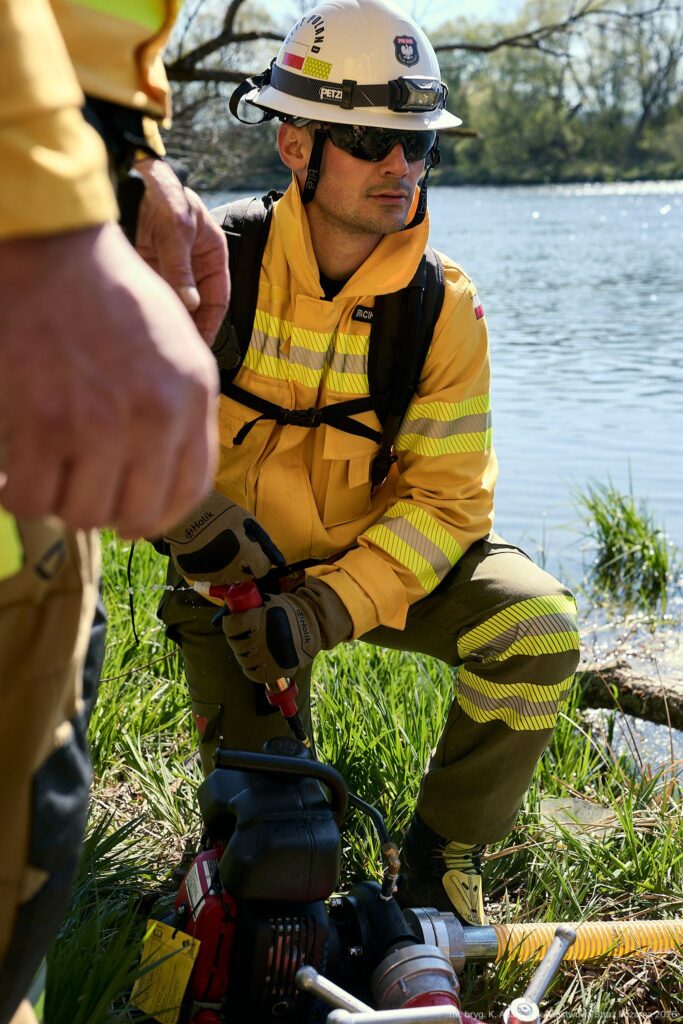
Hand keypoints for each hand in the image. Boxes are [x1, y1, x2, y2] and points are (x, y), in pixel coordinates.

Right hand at [0, 222, 218, 537]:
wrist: (53, 249)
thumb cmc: (111, 293)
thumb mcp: (179, 344)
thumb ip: (183, 407)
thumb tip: (166, 468)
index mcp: (193, 397)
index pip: (190, 490)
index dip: (160, 514)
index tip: (136, 517)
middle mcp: (155, 417)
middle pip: (138, 512)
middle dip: (109, 512)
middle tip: (83, 492)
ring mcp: (98, 423)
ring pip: (85, 514)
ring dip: (62, 504)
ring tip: (49, 477)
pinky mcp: (41, 423)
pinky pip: (31, 498)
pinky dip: (18, 497)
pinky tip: (13, 477)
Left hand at [134, 158, 228, 344]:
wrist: (133, 172)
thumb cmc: (164, 193)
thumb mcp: (176, 229)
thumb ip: (180, 267)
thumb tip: (190, 305)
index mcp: (213, 254)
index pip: (219, 299)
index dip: (211, 324)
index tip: (200, 345)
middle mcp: (195, 263)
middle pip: (196, 305)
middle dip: (189, 328)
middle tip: (178, 352)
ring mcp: (172, 264)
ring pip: (174, 301)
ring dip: (169, 320)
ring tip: (160, 343)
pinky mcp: (149, 263)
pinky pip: (154, 291)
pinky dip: (150, 307)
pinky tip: (143, 323)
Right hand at [164, 491, 284, 582]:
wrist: (185, 512)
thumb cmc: (220, 513)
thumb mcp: (248, 521)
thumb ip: (265, 543)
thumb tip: (279, 562)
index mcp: (246, 554)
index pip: (262, 570)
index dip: (260, 562)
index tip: (254, 555)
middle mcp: (230, 568)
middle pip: (245, 576)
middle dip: (244, 566)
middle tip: (234, 549)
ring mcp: (211, 574)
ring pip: (226, 579)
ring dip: (228, 569)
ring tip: (219, 551)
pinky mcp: (194, 575)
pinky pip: (208, 578)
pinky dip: (209, 570)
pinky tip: (206, 554)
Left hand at [222, 579, 352, 683]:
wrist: (312, 627)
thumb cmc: (288, 613)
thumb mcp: (268, 602)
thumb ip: (249, 605)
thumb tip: (231, 606)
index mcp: (258, 620)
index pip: (231, 626)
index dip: (230, 623)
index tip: (233, 621)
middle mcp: (261, 640)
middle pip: (236, 643)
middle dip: (237, 637)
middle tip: (244, 633)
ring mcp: (267, 658)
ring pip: (243, 659)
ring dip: (245, 652)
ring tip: (254, 645)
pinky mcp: (273, 671)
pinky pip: (253, 673)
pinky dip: (252, 667)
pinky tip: (257, 659)